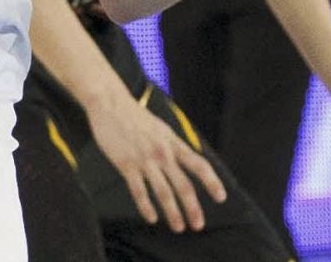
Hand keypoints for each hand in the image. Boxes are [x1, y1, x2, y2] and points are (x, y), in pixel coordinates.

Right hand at [87, 89, 225, 232]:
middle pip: (183, 185)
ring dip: (173, 212)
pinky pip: (139, 190)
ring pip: (163, 191)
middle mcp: (162, 152)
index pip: (199, 164)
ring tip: (179, 227)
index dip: (212, 182)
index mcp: (172, 143)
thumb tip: (189, 164)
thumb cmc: (135, 117)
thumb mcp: (161, 128)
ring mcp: (144, 159)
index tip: (221, 197)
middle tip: (198, 225)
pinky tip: (151, 218)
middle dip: (193, 208)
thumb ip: (174, 147)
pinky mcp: (126, 163)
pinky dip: (146, 206)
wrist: (110, 103)